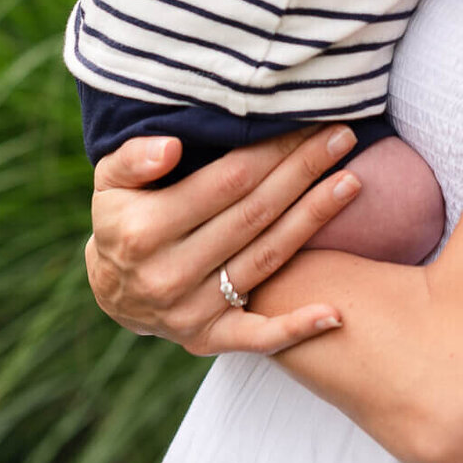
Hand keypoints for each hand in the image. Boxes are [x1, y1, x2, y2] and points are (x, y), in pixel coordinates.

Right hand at [85, 126, 364, 355]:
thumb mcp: (111, 180)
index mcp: (145, 229)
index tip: (308, 123)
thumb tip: (171, 148)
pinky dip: (297, 328)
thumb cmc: (122, 217)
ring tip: (352, 182)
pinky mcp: (207, 340)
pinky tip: (337, 314)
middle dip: (303, 172)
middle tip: (342, 138)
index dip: (272, 150)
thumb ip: (134, 159)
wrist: (111, 289)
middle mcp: (168, 274)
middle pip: (255, 214)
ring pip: (266, 259)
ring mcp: (190, 311)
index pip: (227, 181)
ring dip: (314, 219)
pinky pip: (257, 338)